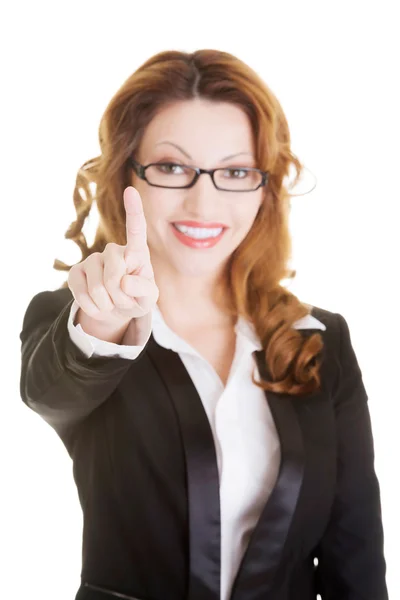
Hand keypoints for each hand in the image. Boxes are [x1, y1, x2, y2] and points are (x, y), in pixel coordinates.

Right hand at [68, 186, 158, 323]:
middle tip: (125, 300)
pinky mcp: (76, 272)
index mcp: (136, 252)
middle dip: (121, 295)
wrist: (115, 310)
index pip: (136, 230)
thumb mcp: (149, 298)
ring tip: (113, 302)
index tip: (131, 190)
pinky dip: (94, 308)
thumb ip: (144, 289)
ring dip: (108, 304)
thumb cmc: (137, 298)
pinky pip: (83, 295)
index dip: (134, 211)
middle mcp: (113, 251)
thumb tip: (124, 281)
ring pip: (98, 287)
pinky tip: (99, 306)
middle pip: (115, 272)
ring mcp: (93, 260)